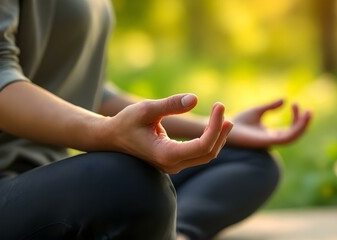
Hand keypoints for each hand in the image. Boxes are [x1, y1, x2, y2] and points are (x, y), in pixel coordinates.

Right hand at [99, 94, 232, 173]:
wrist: (111, 138)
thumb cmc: (126, 122)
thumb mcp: (146, 109)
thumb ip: (170, 104)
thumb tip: (194, 99)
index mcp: (166, 154)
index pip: (203, 145)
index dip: (215, 126)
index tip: (219, 105)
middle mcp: (172, 164)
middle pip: (208, 153)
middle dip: (220, 132)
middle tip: (222, 108)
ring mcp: (173, 165)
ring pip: (205, 155)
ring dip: (218, 137)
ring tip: (225, 118)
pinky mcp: (174, 161)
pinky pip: (198, 154)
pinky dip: (209, 140)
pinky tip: (213, 126)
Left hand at [227, 99, 311, 147]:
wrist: (227, 126)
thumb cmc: (239, 121)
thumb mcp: (258, 111)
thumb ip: (271, 107)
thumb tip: (285, 100)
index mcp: (271, 134)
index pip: (290, 129)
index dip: (296, 118)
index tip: (294, 103)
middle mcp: (272, 139)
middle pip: (294, 134)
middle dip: (303, 123)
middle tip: (308, 110)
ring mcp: (271, 141)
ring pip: (294, 137)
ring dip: (303, 126)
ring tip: (308, 113)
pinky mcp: (268, 141)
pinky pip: (287, 138)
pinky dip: (296, 129)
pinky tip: (299, 117)